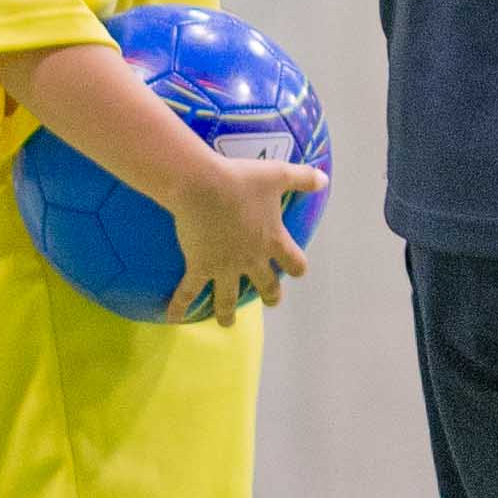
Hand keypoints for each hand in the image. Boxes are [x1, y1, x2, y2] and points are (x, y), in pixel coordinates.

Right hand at [155, 142, 324, 322]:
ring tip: (227, 323)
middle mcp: (251, 259)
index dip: (297, 267)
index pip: (294, 263)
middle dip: (270, 295)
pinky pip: (188, 291)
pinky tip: (173, 318)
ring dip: (228, 313)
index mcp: (272, 240)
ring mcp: (224, 267)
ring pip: (228, 298)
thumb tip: (325, 179)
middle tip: (272, 301)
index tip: (297, 272)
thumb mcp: (279, 175)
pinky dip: (179, 306)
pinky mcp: (199, 266)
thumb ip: (304, 178)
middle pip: (266, 285)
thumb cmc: (242, 180)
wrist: (204, 186)